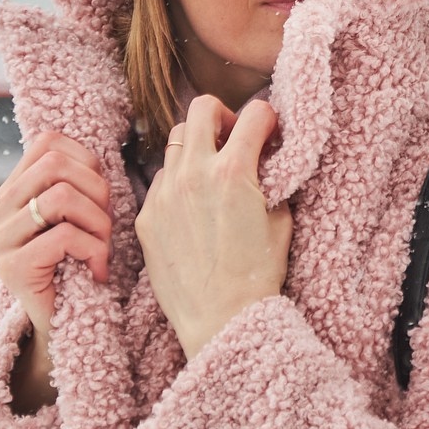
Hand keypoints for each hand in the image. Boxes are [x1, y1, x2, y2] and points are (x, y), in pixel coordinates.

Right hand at [0, 132, 112, 340]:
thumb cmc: (77, 264)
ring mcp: (0, 240)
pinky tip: (96, 269)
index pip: (48, 143)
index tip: (98, 196)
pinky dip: (94, 250)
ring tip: (102, 247)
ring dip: (98, 222)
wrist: (62, 324)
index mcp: (10, 191)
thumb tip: (97, 153)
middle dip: (96, 190)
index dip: (86, 161)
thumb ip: (74, 182)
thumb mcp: (74, 216)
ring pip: (61, 196)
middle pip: (55, 164)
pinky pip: (64, 236)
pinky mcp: (13, 268)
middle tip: (104, 224)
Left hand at [135, 95, 291, 359]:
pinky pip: (160, 179)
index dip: (269, 120)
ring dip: (197, 146)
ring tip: (211, 173)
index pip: (255, 113)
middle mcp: (194, 174)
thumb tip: (268, 162)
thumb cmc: (257, 276)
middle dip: (223, 115)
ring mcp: (165, 194)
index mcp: (234, 171)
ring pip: (176, 141)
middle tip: (233, 138)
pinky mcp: (147, 216)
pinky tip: (192, 207)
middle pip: (201, 107)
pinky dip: (178, 182)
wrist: (220, 321)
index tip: (270, 135)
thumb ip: (273, 181)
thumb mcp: (281, 222)